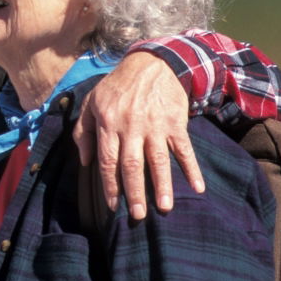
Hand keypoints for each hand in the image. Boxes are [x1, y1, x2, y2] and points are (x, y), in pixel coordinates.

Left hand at [73, 51, 205, 219]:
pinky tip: (198, 187)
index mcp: (108, 123)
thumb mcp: (92, 102)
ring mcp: (155, 125)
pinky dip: (192, 168)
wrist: (152, 64)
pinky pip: (184, 149)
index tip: (113, 206)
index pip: (107, 160)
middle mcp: (131, 126)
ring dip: (162, 185)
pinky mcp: (176, 123)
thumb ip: (83, 131)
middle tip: (138, 216)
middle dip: (134, 192)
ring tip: (164, 208)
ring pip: (158, 160)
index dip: (109, 184)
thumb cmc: (117, 87)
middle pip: (132, 164)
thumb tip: (85, 161)